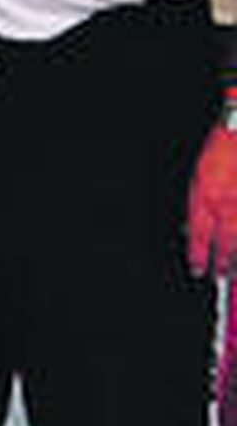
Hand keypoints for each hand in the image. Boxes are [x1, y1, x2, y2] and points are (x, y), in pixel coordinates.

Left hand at [186, 122, 236, 276]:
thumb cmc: (220, 149)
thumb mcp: (199, 176)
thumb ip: (198, 204)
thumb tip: (192, 228)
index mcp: (205, 196)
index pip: (199, 234)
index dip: (198, 254)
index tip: (198, 269)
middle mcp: (226, 203)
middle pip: (225, 242)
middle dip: (223, 262)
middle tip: (221, 276)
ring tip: (236, 270)